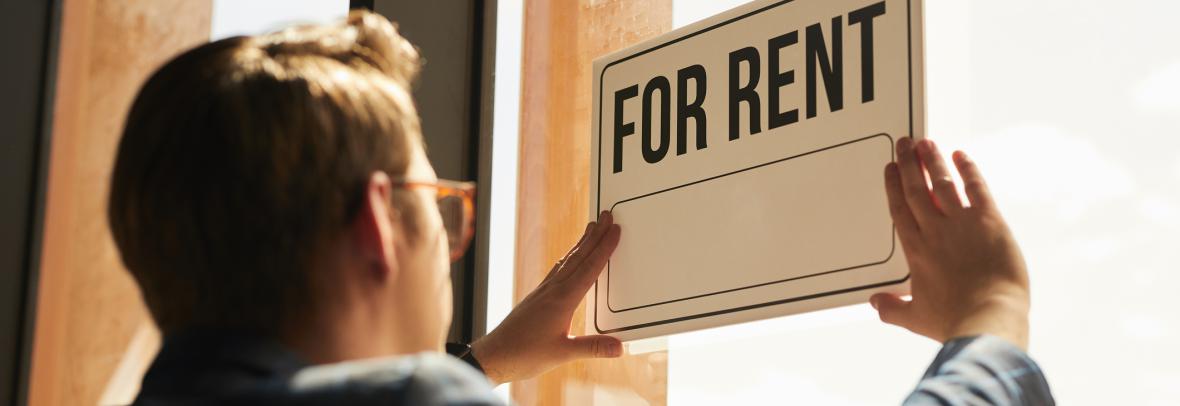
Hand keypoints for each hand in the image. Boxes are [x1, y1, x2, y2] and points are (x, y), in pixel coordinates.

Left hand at [470, 211, 622, 384]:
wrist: (494, 355)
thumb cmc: (523, 354)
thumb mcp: (562, 354)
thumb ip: (592, 348)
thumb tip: (619, 347)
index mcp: (562, 299)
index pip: (589, 268)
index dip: (604, 248)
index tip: (614, 229)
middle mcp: (552, 290)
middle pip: (579, 256)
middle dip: (595, 235)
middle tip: (606, 215)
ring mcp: (543, 291)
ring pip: (568, 260)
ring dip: (582, 243)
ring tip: (591, 228)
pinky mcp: (537, 297)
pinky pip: (557, 270)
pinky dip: (569, 258)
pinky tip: (569, 258)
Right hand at [871, 137, 1030, 349]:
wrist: (987, 318)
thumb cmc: (953, 320)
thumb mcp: (916, 318)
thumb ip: (893, 309)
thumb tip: (874, 304)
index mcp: (916, 250)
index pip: (900, 209)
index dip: (893, 186)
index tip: (890, 168)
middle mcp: (934, 231)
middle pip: (915, 189)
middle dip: (908, 164)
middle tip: (903, 144)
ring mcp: (960, 224)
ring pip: (940, 183)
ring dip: (931, 160)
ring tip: (924, 142)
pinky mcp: (988, 222)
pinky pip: (975, 188)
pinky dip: (968, 169)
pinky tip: (960, 155)